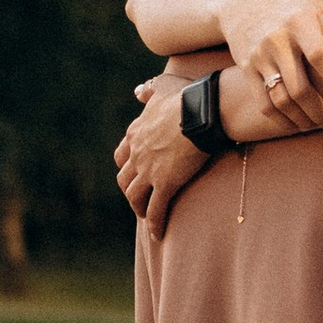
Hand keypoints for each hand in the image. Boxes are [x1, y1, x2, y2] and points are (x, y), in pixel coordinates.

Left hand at [116, 73, 209, 236]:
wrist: (201, 112)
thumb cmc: (187, 97)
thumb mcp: (162, 87)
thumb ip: (149, 90)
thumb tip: (138, 91)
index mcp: (136, 133)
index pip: (122, 155)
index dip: (127, 166)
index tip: (135, 173)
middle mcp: (137, 153)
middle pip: (124, 179)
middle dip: (130, 190)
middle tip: (140, 198)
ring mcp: (149, 170)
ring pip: (134, 196)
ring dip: (138, 208)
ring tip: (146, 217)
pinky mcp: (165, 184)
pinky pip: (156, 209)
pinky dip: (154, 223)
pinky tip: (158, 234)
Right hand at [222, 0, 322, 130]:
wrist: (244, 9)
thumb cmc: (296, 8)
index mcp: (300, 21)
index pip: (319, 55)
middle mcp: (277, 38)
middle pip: (299, 86)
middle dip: (319, 109)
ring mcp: (260, 56)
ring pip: (281, 99)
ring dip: (302, 118)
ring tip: (318, 123)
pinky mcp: (247, 70)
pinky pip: (264, 103)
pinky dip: (282, 120)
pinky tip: (298, 124)